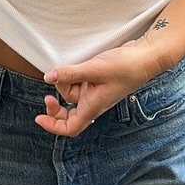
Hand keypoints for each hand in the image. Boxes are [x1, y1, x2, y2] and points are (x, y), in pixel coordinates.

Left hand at [36, 40, 162, 139]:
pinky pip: (78, 82)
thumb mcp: (95, 69)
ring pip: (71, 93)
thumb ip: (70, 73)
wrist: (145, 57)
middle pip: (68, 112)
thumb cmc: (126, 67)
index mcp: (93, 107)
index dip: (53, 126)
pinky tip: (73, 66)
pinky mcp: (97, 81)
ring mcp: (95, 92)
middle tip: (47, 95)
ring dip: (66, 82)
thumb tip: (48, 77)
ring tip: (70, 68)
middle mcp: (93, 102)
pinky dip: (72, 76)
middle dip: (55, 105)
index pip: (71, 127)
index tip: (39, 118)